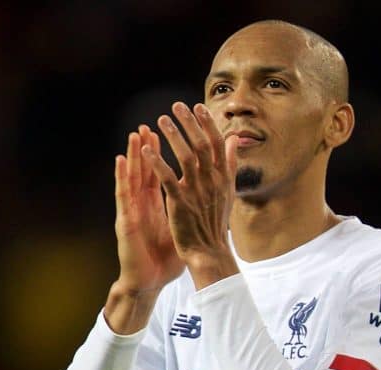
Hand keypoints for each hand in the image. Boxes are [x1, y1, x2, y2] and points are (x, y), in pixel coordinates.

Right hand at [113, 126, 183, 294]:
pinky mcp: (125, 221)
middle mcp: (144, 204)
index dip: (166, 154)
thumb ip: (192, 208)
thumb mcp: (182, 227)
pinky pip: (123, 196)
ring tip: (134, 134)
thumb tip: (209, 197)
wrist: (148, 281)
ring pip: (132, 177)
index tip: (173, 133)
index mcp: (159, 204)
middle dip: (149, 147)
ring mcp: (134, 210)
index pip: (162, 173)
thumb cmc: (165, 256)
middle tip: (152, 124)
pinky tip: (120, 161)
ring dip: (133, 155)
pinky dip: (121, 177)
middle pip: (146, 170)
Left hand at [142, 102, 239, 289]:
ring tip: (161, 120)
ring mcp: (197, 191)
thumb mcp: (228, 190)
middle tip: (177, 106)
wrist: (209, 251)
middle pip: (201, 144)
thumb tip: (234, 139)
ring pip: (186, 157)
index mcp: (223, 177)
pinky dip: (157, 163)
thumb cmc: (215, 221)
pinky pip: (167, 178)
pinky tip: (146, 150)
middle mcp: (212, 181)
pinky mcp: (180, 203)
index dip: (207, 123)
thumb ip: (229, 163)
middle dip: (189, 123)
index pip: (217, 143)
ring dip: (173, 136)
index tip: (198, 106)